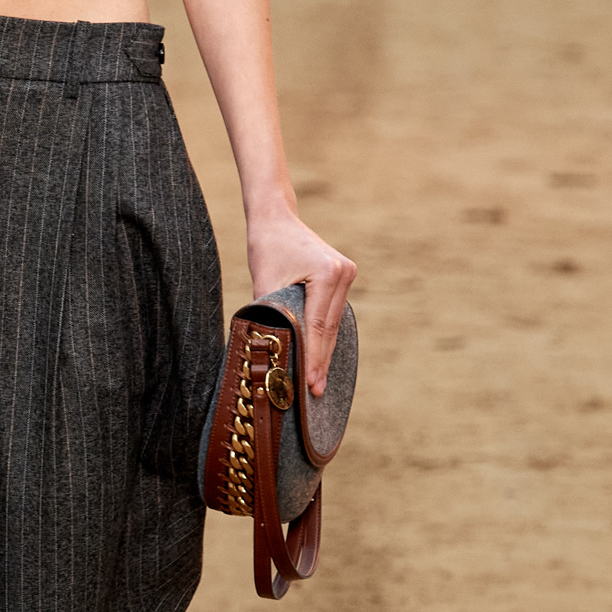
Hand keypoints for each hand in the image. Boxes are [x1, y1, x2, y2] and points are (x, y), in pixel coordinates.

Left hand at [245, 209, 355, 396]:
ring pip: (333, 324)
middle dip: (321, 361)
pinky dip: (325, 335)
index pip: (318, 326)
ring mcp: (347, 275)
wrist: (276, 218)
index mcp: (327, 273)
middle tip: (315, 393)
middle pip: (329, 329)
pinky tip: (319, 357)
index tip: (311, 385)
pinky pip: (333, 314)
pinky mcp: (343, 278)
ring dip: (324, 351)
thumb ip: (271, 317)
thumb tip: (273, 353)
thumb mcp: (264, 284)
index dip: (313, 358)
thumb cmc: (266, 247)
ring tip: (316, 382)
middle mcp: (343, 274)